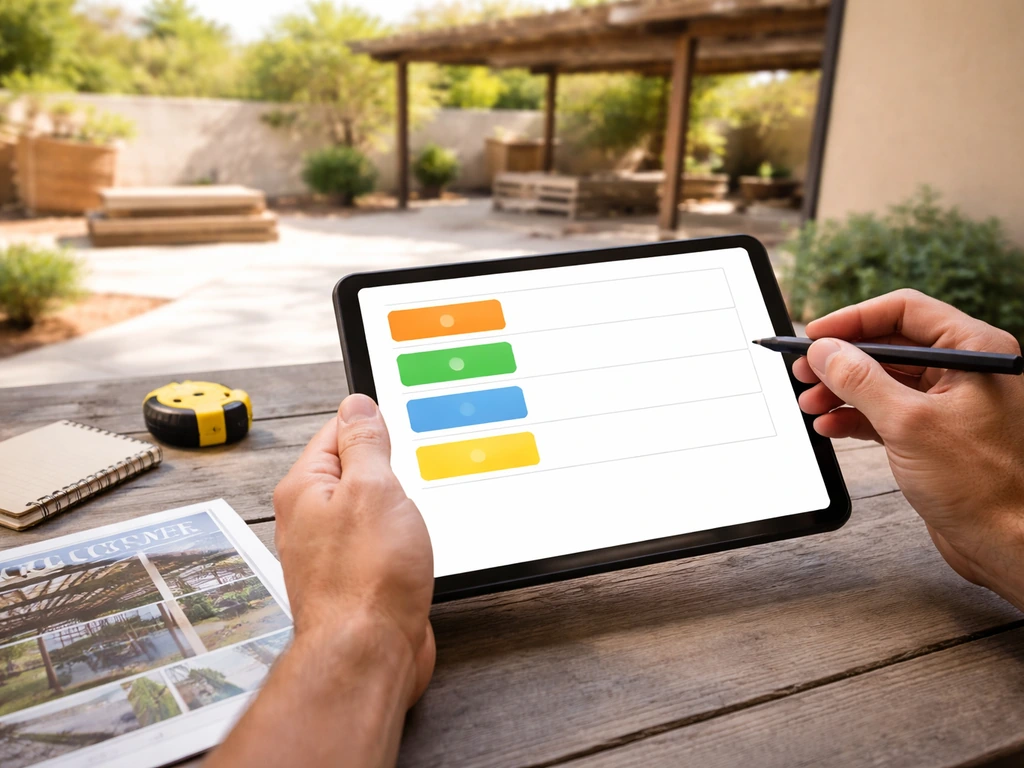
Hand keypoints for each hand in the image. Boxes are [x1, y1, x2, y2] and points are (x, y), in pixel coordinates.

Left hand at [207, 395, 434, 767]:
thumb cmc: (367, 579)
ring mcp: (331, 551)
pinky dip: (400, 538)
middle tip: (411, 472)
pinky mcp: (354, 579)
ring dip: (397, 507)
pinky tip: (413, 545)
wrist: (368, 654)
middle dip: (389, 468)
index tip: (399, 425)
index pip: (336, 432)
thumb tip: (357, 405)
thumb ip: (365, 443)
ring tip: (413, 512)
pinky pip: (378, 541)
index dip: (372, 424)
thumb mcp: (373, 488)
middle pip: (353, 470)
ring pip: (369, 508)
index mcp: (306, 488)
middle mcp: (310, 518)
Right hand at [794, 289, 1023, 610]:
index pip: (904, 311)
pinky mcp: (936, 434)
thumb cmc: (982, 485)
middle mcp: (965, 371)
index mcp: (974, 351)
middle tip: (804, 371)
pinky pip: (886, 412)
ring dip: (842, 390)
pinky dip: (855, 416)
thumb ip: (861, 380)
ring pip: (883, 381)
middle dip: (842, 359)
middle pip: (889, 346)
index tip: (814, 335)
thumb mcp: (908, 423)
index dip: (854, 320)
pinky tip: (831, 426)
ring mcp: (950, 403)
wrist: (1008, 543)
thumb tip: (825, 351)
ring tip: (811, 403)